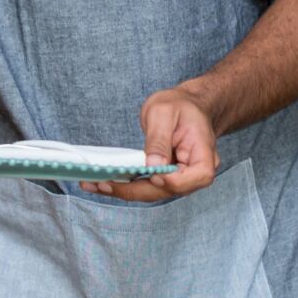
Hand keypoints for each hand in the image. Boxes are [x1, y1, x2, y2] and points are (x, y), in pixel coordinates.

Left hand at [81, 85, 219, 202]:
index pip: (197, 177)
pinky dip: (124, 185)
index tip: (151, 175)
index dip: (173, 181)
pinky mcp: (164, 177)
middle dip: (134, 190)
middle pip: (168, 190)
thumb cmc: (179, 105)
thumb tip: (153, 166)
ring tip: (93, 184)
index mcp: (204, 154)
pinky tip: (102, 182)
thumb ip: (159, 139)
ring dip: (124, 191)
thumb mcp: (164, 113)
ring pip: (153, 192)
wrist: (185, 105)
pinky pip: (145, 185)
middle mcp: (194, 172)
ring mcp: (179, 177)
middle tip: (103, 184)